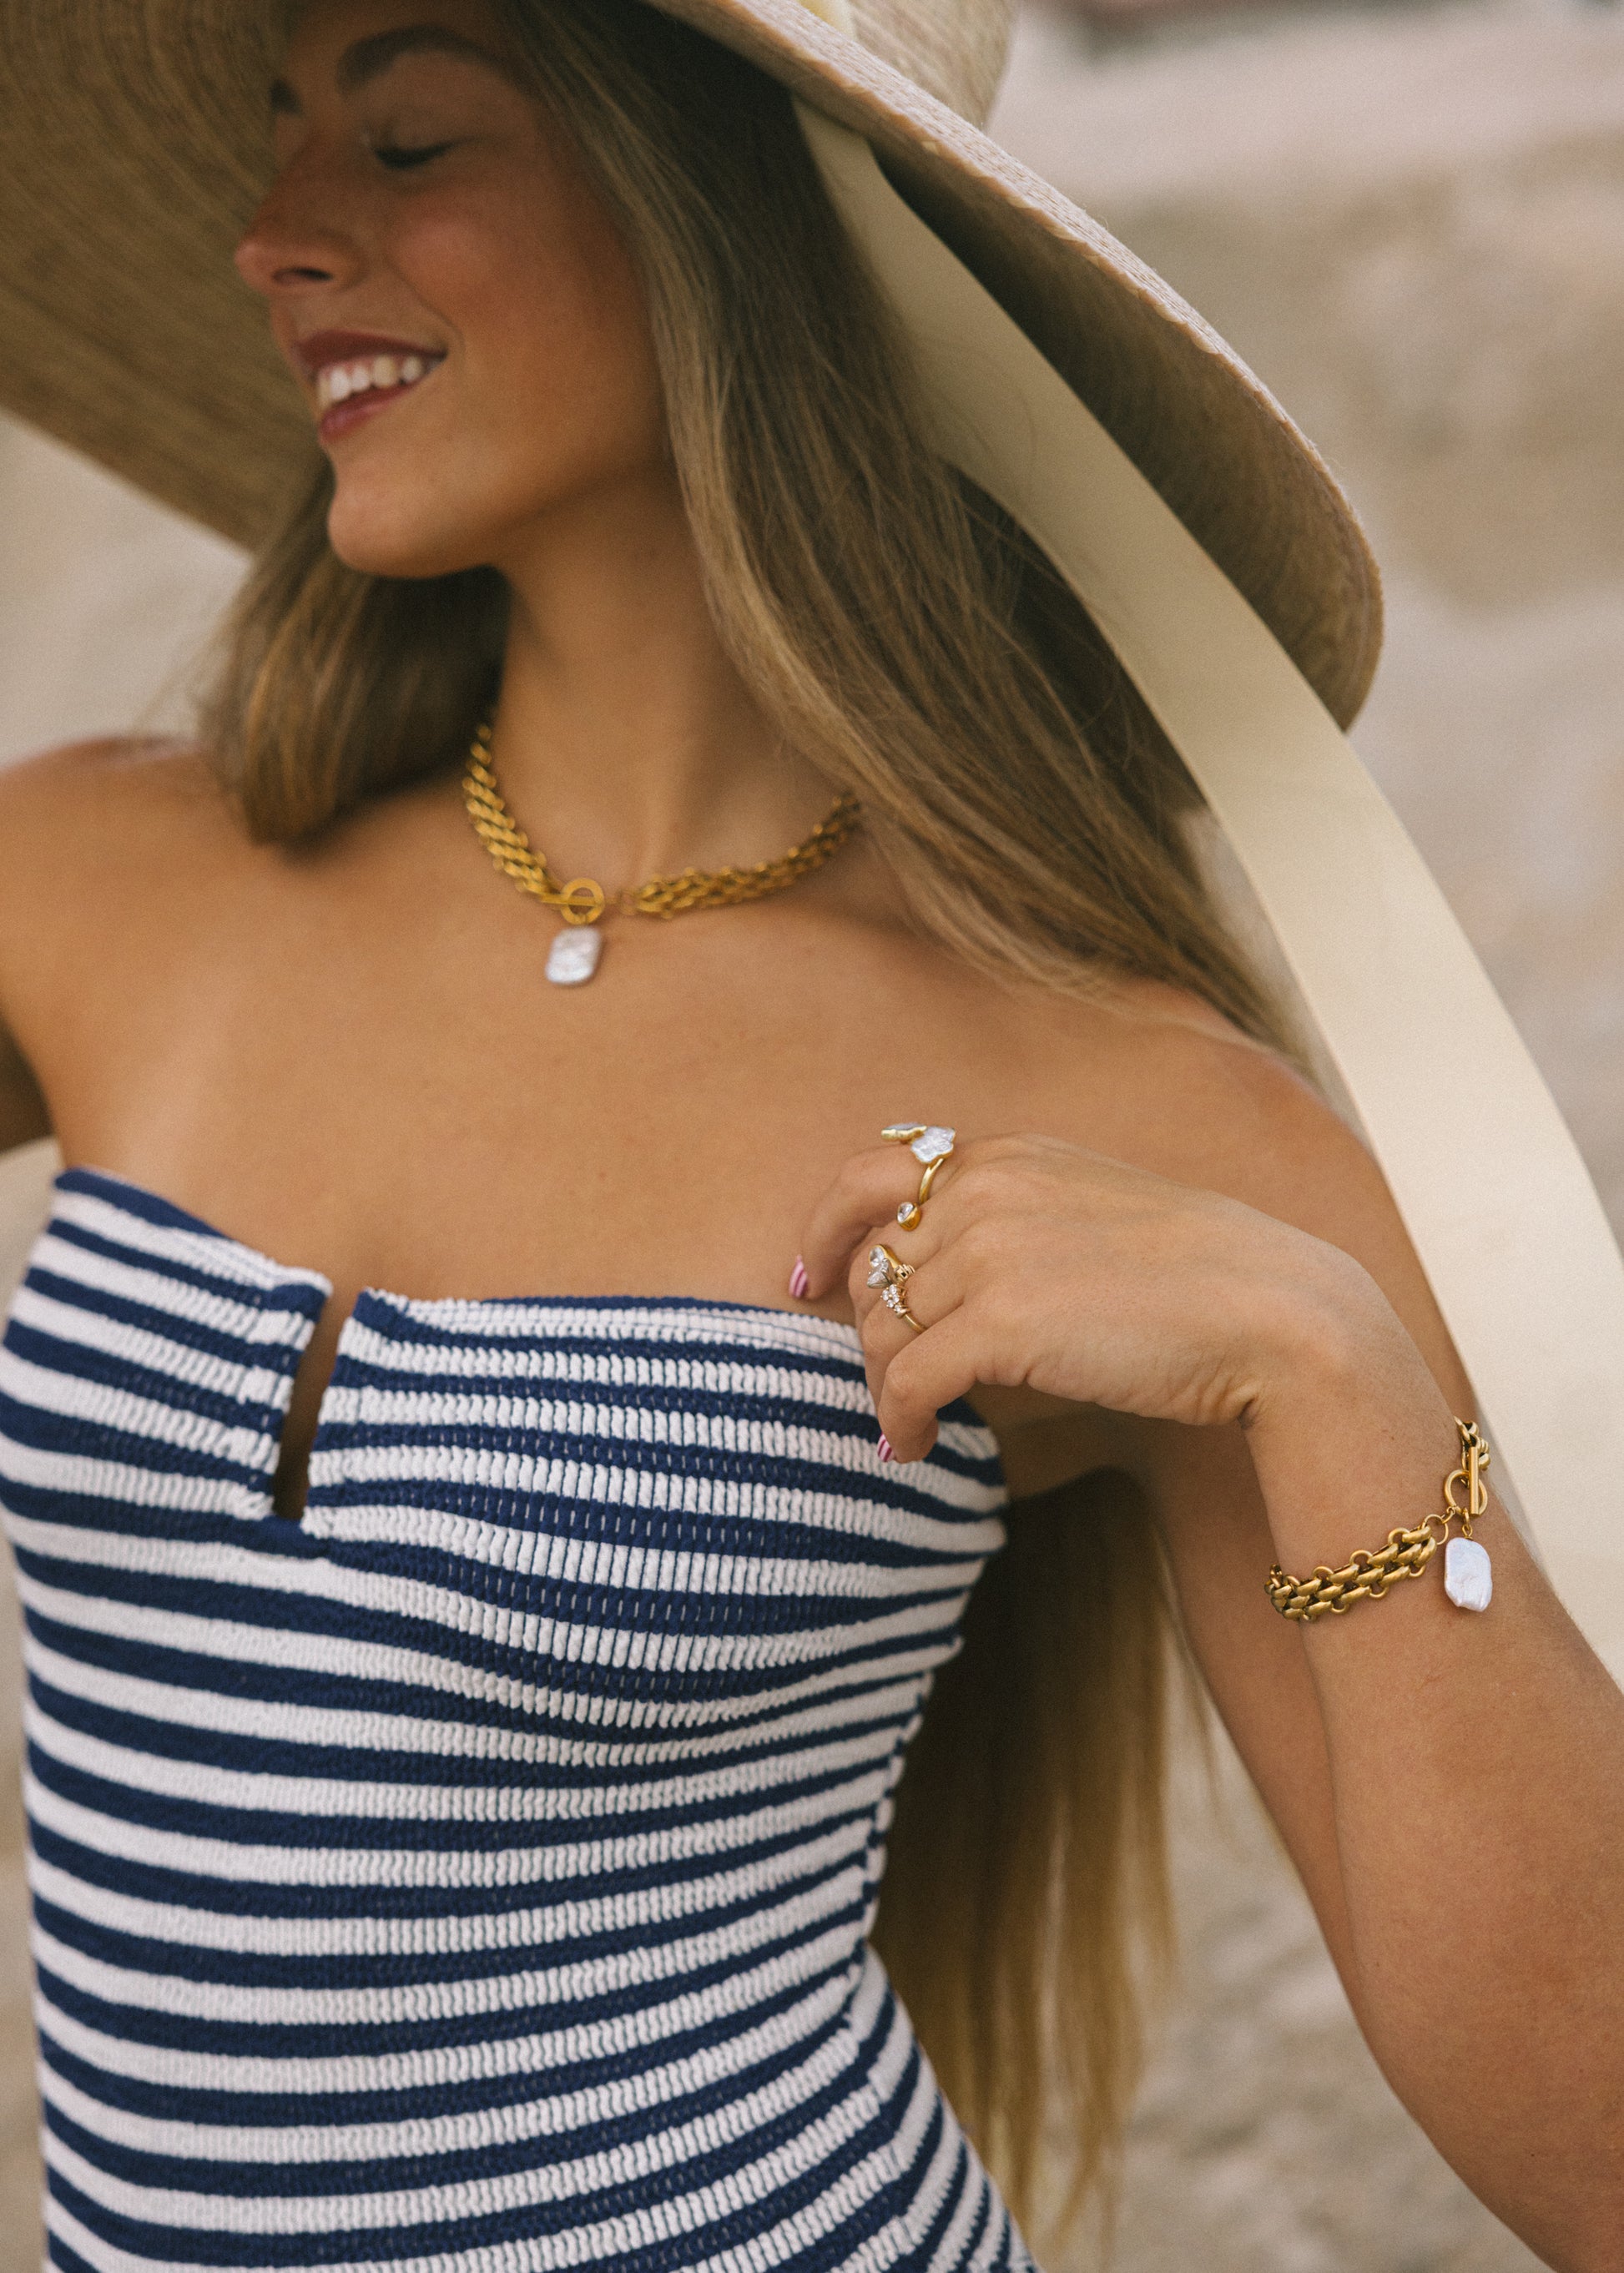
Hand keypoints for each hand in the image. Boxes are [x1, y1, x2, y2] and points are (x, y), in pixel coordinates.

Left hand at [796, 1131, 1395, 1461]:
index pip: (874, 1172)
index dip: (825, 1226)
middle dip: (868, 1329)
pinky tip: (917, 1448)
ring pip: (883, 1328)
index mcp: (1009, 1155)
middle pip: (872, 1265)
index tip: (807, 1278)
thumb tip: (934, 1282)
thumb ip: (1016, 1222)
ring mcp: (991, 1250)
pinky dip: (900, 1421)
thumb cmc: (1200, 1282)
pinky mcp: (1001, 1322)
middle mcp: (987, 1187)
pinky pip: (906, 1381)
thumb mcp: (1095, 1212)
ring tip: (911, 1424)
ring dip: (886, 1386)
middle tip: (884, 1381)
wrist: (1276, 1315)